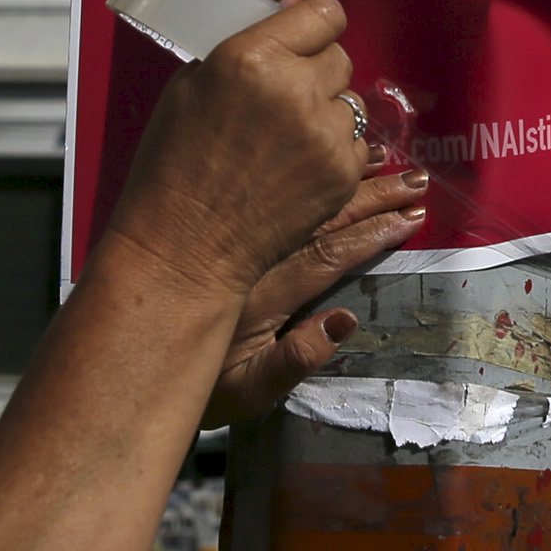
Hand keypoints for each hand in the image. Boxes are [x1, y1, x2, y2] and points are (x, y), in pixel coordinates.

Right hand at [101, 0, 367, 300]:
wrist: (186, 243)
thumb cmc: (175, 159)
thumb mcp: (194, 82)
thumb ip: (249, 33)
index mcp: (251, 56)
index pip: (324, 13)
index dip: (315, 24)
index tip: (304, 37)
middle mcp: (295, 88)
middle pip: (339, 56)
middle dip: (316, 70)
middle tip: (283, 96)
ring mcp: (324, 133)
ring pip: (350, 101)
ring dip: (326, 111)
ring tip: (287, 137)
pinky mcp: (341, 172)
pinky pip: (354, 142)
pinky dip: (333, 150)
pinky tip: (297, 165)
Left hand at [203, 166, 432, 428]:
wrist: (132, 360)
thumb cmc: (200, 390)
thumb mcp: (247, 393)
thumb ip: (295, 360)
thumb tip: (345, 320)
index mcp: (263, 294)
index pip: (329, 256)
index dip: (374, 235)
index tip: (413, 218)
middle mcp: (251, 256)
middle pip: (321, 217)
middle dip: (373, 197)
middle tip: (418, 180)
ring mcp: (235, 239)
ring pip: (296, 199)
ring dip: (341, 178)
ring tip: (384, 157)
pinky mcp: (219, 229)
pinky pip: (267, 193)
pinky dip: (302, 179)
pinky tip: (323, 164)